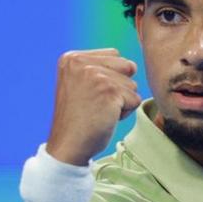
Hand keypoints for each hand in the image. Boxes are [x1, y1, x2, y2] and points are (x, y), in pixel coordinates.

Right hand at [45, 48, 141, 165]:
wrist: (67, 146)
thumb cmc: (78, 118)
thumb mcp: (80, 83)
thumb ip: (98, 68)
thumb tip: (133, 65)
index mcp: (72, 58)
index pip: (114, 55)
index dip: (110, 78)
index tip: (89, 94)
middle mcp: (82, 63)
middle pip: (127, 66)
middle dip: (119, 87)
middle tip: (96, 104)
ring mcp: (96, 76)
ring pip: (132, 84)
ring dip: (122, 102)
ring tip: (99, 112)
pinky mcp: (110, 92)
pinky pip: (135, 99)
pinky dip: (125, 113)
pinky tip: (105, 119)